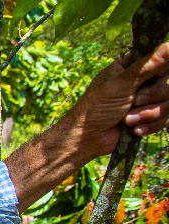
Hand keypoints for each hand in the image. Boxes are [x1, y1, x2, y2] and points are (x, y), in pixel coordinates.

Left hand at [7, 42, 168, 210]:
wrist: (86, 139)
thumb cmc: (95, 108)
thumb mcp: (120, 84)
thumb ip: (146, 66)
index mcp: (131, 67)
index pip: (161, 61)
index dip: (160, 72)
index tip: (144, 83)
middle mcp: (140, 81)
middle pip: (168, 83)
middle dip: (152, 97)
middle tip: (134, 101)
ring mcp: (146, 100)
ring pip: (168, 103)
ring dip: (148, 114)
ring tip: (127, 119)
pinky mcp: (147, 117)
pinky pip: (165, 119)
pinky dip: (150, 125)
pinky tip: (134, 130)